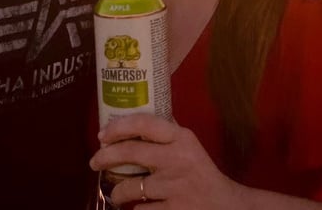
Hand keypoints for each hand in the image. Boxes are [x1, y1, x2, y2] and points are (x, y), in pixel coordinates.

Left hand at [90, 114, 241, 208]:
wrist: (226, 207)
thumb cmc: (202, 174)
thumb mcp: (189, 146)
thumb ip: (167, 134)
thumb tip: (135, 121)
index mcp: (181, 138)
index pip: (144, 123)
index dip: (118, 127)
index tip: (102, 134)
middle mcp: (176, 158)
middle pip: (130, 151)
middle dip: (105, 157)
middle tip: (94, 162)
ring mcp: (174, 187)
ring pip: (130, 186)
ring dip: (118, 192)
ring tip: (116, 194)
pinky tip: (140, 208)